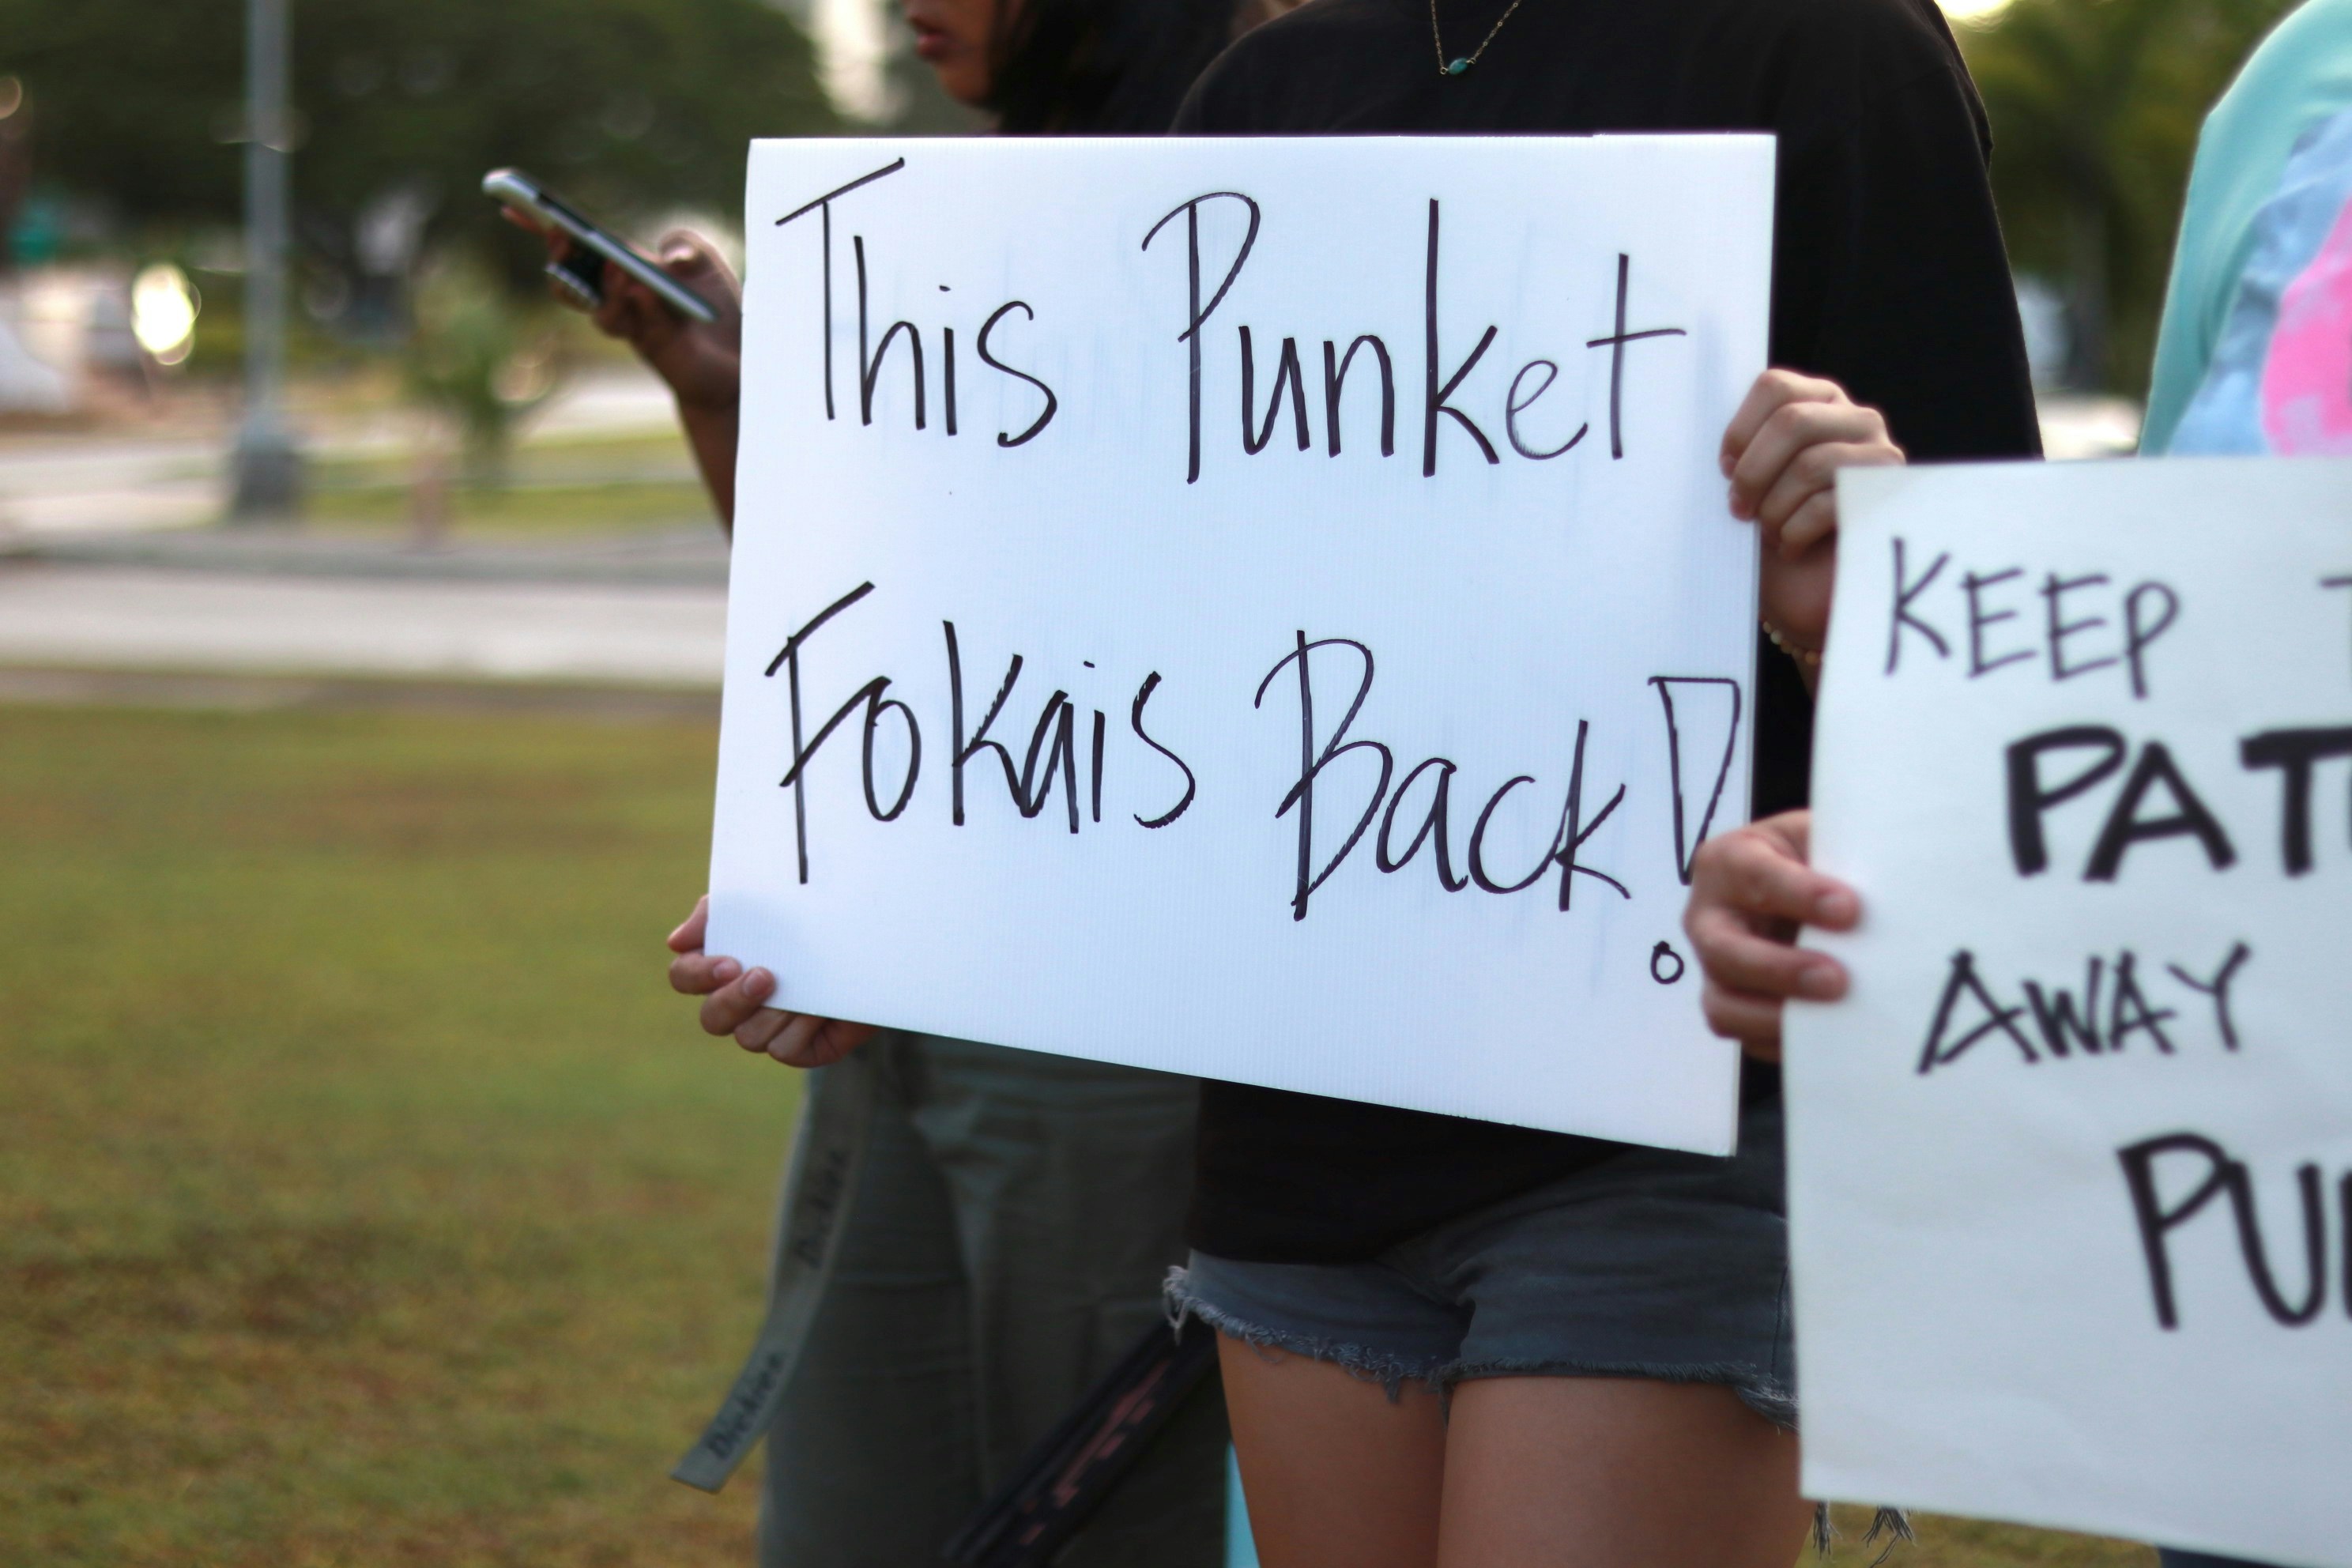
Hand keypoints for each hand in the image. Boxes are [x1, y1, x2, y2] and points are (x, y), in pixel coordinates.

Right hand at [503, 209, 742, 412]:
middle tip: (562, 233)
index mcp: (623, 266)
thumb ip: (686, 244)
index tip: (510, 206)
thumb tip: (671, 260)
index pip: (577, 244)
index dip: (541, 227)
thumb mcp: (706, 263)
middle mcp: (618, 295)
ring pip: (595, 308)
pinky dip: (638, 305)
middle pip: (572, 276)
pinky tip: (645, 290)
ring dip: (602, 284)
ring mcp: (631, 322)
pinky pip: (633, 325)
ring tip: (616, 265)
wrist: (739, 360)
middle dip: (563, 254)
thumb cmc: (715, 308)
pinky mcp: (651, 344)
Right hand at [665, 896, 875, 1068]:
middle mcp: (738, 1004)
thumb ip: (719, 914)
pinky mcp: (799, 1048)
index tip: (730, 962)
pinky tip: (822, 1007)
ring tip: (807, 985)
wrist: (873, 939)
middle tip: (766, 977)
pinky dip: (802, 1028)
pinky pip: (785, 1050)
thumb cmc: (812, 916)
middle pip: (712, 1019)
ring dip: (778, 1010)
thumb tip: (677, 942)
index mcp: (721, 968)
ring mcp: (768, 1029)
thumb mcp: (766, 902)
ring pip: (749, 1037)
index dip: (699, 975)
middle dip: (735, 1000)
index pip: (685, 977)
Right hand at [1682, 811, 1858, 1060]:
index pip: (1756, 877)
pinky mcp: (1732, 1008)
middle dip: (1781, 970)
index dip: (1800, 895)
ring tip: (1830, 1017)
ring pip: (1724, 1007)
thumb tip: (1895, 879)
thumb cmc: (1810, 859)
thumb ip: (1842, 853)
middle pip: (1725, 952)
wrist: (1795, 886)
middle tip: (1837, 979)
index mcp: (1727, 863)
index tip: (1850, 909)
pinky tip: (1828, 1038)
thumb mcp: (1821, 837)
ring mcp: (1714, 970)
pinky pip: (1748, 1039)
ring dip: (1775, 1018)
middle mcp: (1707, 918)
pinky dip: (1785, 1044)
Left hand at [1718, 370, 1902, 653]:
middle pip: (1792, 422)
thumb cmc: (1774, 529)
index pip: (1774, 386)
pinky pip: (1828, 504)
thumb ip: (1744, 450)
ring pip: (1811, 464)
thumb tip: (1723, 446)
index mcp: (1819, 403)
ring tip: (1768, 532)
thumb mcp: (1754, 483)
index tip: (1724, 469)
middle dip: (1753, 471)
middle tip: (1739, 507)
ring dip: (1774, 508)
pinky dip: (1795, 532)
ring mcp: (1879, 457)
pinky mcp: (1887, 499)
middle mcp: (1856, 420)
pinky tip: (1791, 546)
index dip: (1740, 429)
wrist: (1807, 591)